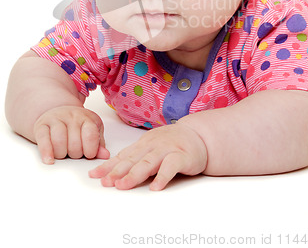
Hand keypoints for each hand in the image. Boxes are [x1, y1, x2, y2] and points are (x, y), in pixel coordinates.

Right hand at [33, 105, 109, 163]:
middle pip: (74, 142)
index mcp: (87, 118)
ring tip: (63, 154)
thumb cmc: (76, 124)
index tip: (89, 154)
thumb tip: (105, 155)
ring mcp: (56, 119)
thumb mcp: (92, 130)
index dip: (90, 150)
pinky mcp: (41, 125)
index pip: (90, 135)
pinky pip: (43, 139)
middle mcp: (72, 116)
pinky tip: (49, 160)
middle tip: (74, 153)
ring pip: (59, 141)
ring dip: (62, 154)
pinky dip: (46, 152)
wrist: (57, 110)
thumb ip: (98, 143)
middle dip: (75, 154)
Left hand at [88, 122, 207, 190]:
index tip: (94, 176)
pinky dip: (163, 176)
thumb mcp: (150, 147)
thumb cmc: (172, 143)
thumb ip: (135, 157)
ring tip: (123, 185)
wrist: (198, 136)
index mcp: (143, 144)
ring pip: (148, 162)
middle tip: (105, 182)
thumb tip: (111, 170)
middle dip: (117, 171)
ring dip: (134, 174)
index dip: (108, 166)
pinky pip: (171, 166)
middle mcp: (152, 146)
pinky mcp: (182, 156)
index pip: (123, 156)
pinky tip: (156, 187)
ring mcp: (167, 150)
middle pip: (132, 160)